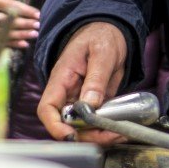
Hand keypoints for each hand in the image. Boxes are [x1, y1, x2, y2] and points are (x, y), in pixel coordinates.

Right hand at [0, 0, 39, 49]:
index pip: (9, 6)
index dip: (24, 10)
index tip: (37, 14)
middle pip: (7, 21)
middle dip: (24, 24)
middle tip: (37, 25)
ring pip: (3, 33)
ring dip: (20, 35)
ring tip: (34, 35)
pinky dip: (11, 44)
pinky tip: (24, 44)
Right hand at [37, 22, 127, 142]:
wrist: (110, 31)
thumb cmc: (100, 36)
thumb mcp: (102, 53)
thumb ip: (96, 78)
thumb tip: (90, 105)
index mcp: (62, 78)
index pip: (47, 108)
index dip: (55, 125)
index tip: (70, 136)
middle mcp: (67, 93)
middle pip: (67, 124)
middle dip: (86, 135)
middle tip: (110, 134)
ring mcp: (80, 100)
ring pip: (82, 127)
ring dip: (99, 135)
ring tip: (120, 133)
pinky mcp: (94, 103)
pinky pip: (96, 122)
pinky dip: (107, 129)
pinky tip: (121, 129)